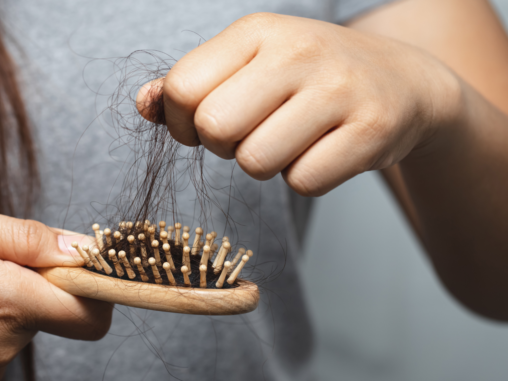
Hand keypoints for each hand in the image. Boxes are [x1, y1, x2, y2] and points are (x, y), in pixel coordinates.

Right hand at [0, 199, 110, 380]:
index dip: (97, 286)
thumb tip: (81, 247)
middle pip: (55, 313)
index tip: (77, 263)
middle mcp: (1, 345)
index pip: (91, 313)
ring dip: (4, 301)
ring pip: (23, 326)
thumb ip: (24, 236)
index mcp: (4, 301)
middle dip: (34, 282)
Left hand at [138, 13, 460, 195]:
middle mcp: (298, 50)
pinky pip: (303, 182)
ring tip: (291, 139)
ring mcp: (339, 88)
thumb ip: (189, 85)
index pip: (182, 88)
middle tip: (251, 134)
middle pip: (215, 128)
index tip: (206, 125)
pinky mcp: (372, 129)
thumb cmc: (308, 78)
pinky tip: (324, 150)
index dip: (182, 123)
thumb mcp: (248, 65)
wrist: (404, 82)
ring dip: (265, 165)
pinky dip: (306, 178)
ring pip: (256, 163)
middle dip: (224, 146)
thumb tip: (144, 105)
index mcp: (256, 31)